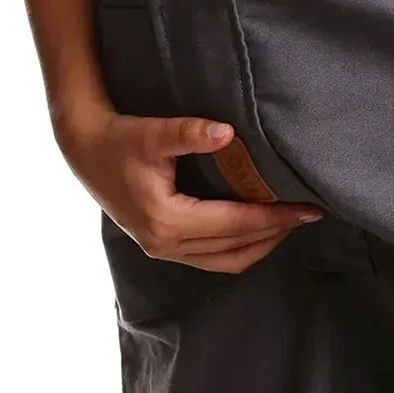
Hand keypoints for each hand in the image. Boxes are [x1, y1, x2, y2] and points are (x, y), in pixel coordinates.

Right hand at [56, 103, 320, 274]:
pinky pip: (211, 258)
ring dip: (259, 245)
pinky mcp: (162, 244)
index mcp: (168, 222)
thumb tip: (227, 132)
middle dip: (275, 234)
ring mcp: (162, 250)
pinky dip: (239, 247)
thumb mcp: (153, 134)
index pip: (236, 225)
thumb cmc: (119, 139)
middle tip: (309, 215)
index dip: (275, 218)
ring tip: (289, 222)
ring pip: (225, 261)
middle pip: (236, 250)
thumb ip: (190, 133)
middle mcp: (165, 245)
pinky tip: (257, 228)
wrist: (84, 149)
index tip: (309, 208)